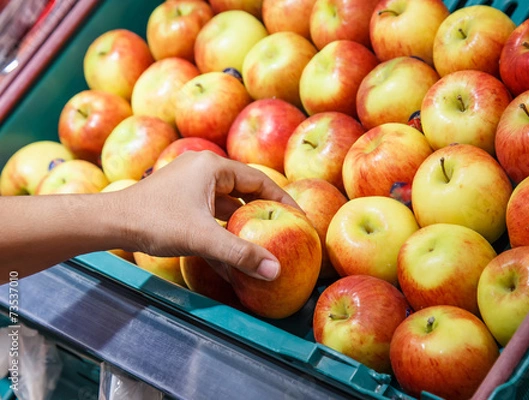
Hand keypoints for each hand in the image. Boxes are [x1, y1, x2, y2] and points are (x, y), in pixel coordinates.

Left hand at [118, 151, 299, 280]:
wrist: (110, 222)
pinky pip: (212, 209)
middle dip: (264, 210)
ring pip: (227, 201)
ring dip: (243, 220)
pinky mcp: (180, 197)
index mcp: (212, 167)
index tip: (299, 217)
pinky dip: (223, 225)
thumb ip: (240, 253)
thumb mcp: (202, 237)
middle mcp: (203, 168)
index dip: (282, 199)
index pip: (259, 181)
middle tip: (285, 228)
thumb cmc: (155, 222)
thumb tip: (274, 270)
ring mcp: (190, 182)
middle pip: (245, 189)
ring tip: (264, 237)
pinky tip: (232, 245)